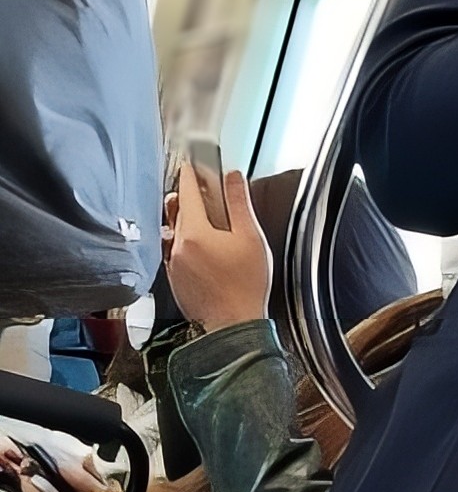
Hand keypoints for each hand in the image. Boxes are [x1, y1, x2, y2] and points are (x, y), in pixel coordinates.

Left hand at [163, 159, 272, 330]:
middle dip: (188, 197)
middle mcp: (177, 246)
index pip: (187, 192)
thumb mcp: (251, 239)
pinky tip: (201, 247)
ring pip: (174, 231)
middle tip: (202, 190)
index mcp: (195, 233)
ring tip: (203, 219)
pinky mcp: (173, 278)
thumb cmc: (245, 287)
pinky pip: (173, 251)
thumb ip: (239, 204)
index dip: (190, 175)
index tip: (191, 165)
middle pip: (177, 210)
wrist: (233, 326)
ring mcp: (172, 264)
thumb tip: (233, 178)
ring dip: (184, 220)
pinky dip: (184, 242)